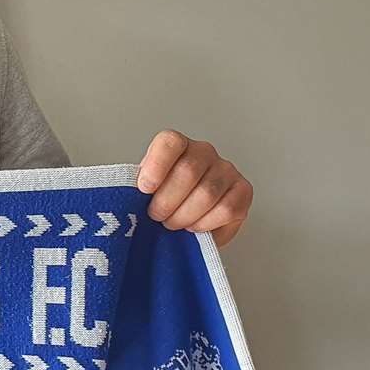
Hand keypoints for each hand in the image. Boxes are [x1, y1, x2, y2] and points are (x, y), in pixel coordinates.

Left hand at [136, 130, 251, 248]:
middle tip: (157, 216)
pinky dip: (205, 224)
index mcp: (177, 144)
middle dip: (167, 202)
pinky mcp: (243, 190)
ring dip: (184, 216)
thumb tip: (126, 201)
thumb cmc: (161, 200)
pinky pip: (226, 209)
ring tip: (173, 224)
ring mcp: (226, 169)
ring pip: (207, 194)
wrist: (185, 216)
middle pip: (187, 172)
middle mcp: (204, 151)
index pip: (169, 143)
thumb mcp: (144, 190)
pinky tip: (194, 226)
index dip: (156, 166)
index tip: (144, 189)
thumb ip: (136, 187)